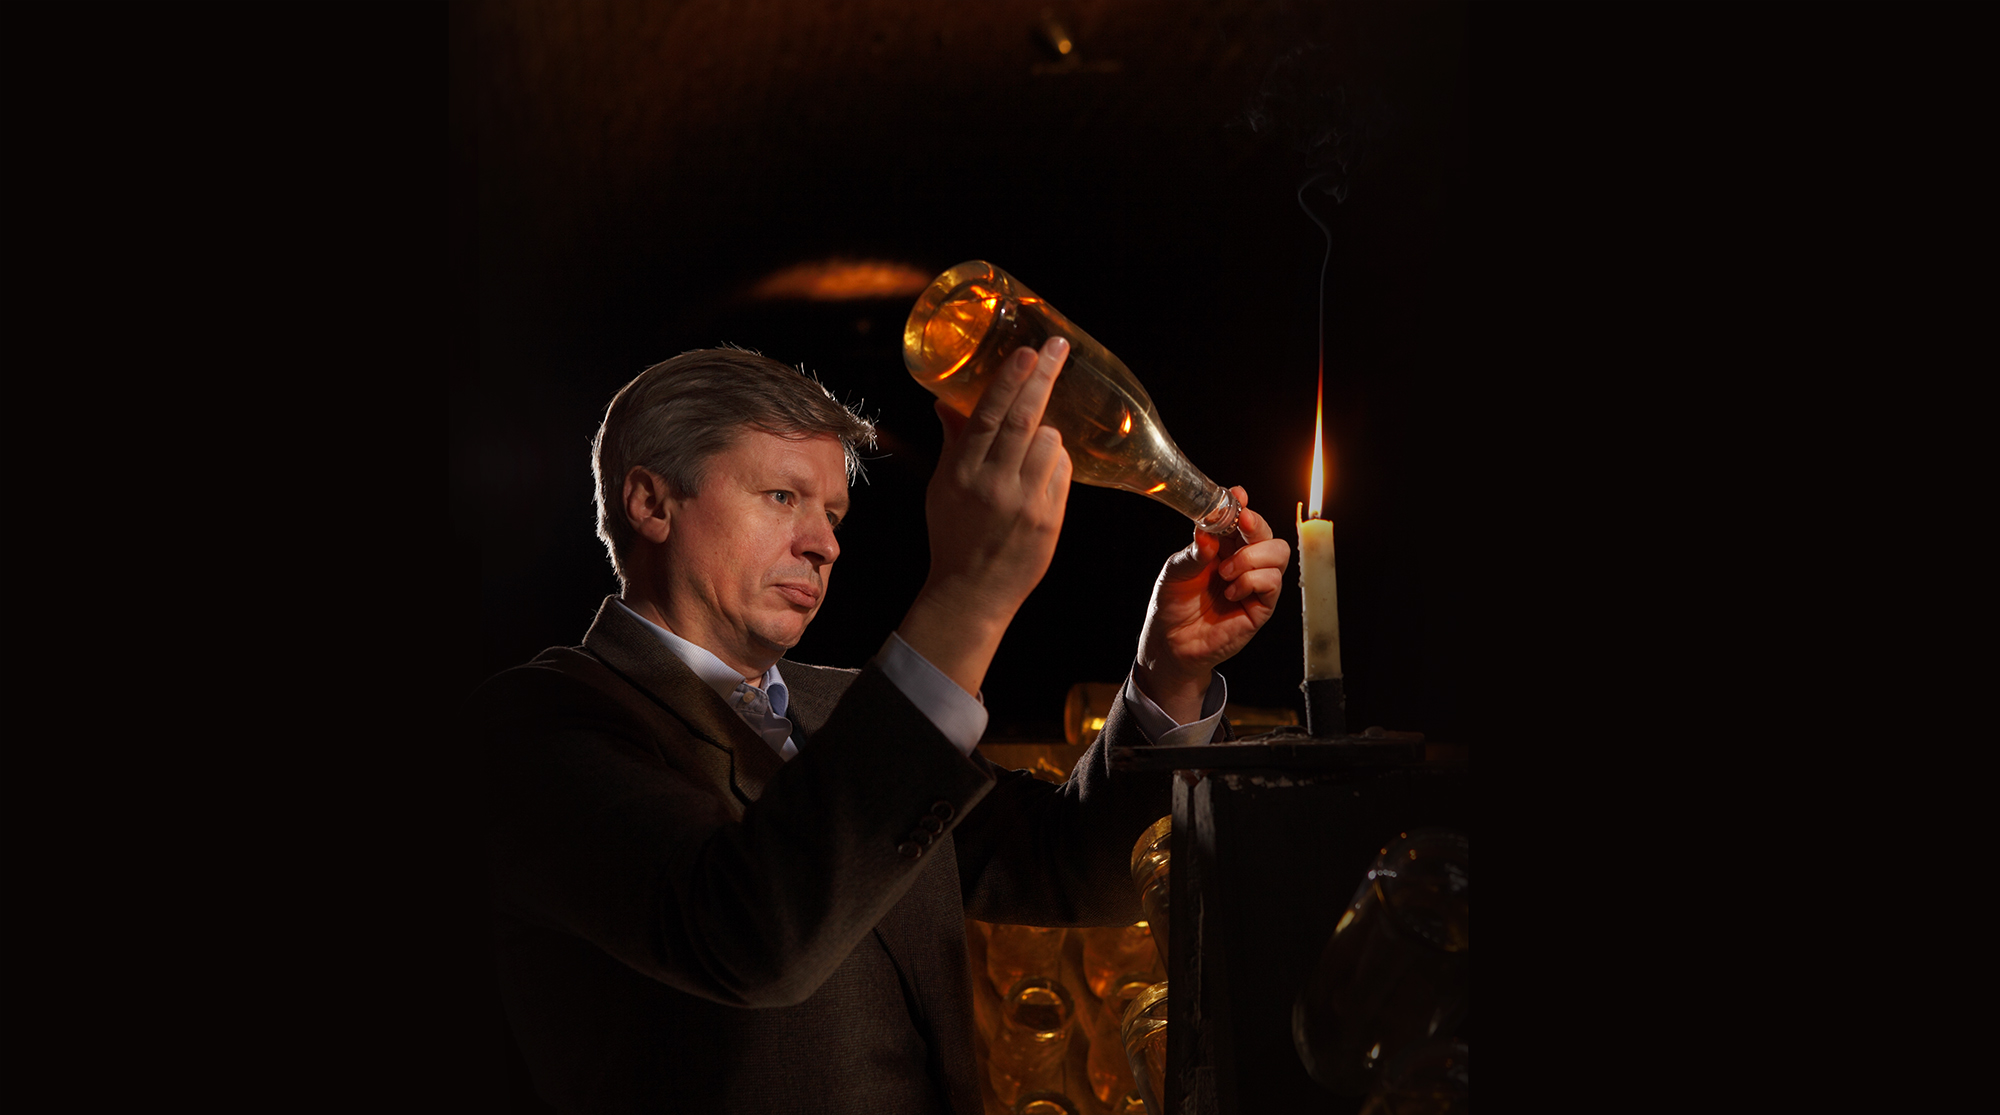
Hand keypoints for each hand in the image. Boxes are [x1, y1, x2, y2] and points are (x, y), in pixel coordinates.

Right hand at [897, 338, 1073, 695]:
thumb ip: (954, 442)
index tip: (1028, 351)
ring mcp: (1025, 502)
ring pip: (1050, 443)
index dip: (1010, 380)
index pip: (989, 415)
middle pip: (1024, 419)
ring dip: (1048, 429)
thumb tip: (947, 401)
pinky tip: (1044, 467)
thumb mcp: (942, 486)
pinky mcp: (1049, 520)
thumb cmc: (954, 532)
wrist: (972, 591)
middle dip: (1043, 378)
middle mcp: (994, 484)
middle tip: (1058, 348)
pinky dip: (1056, 461)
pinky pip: (1062, 472)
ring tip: (1036, 436)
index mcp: (962, 472)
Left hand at [1134, 487, 1290, 723]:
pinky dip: (1252, 581)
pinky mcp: (1261, 606)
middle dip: (1257, 524)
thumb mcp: (1176, 570)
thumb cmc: (1172, 603)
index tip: (1238, 496)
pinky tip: (1231, 592)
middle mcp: (1244, 561)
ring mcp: (1255, 583)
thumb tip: (1207, 530)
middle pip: (1268, 532)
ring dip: (1251, 557)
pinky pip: (1273, 582)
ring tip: (1225, 573)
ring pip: (1279, 553)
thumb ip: (1196, 551)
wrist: (1170, 641)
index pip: (1242, 519)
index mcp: (1224, 546)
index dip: (1242, 505)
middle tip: (1241, 524)